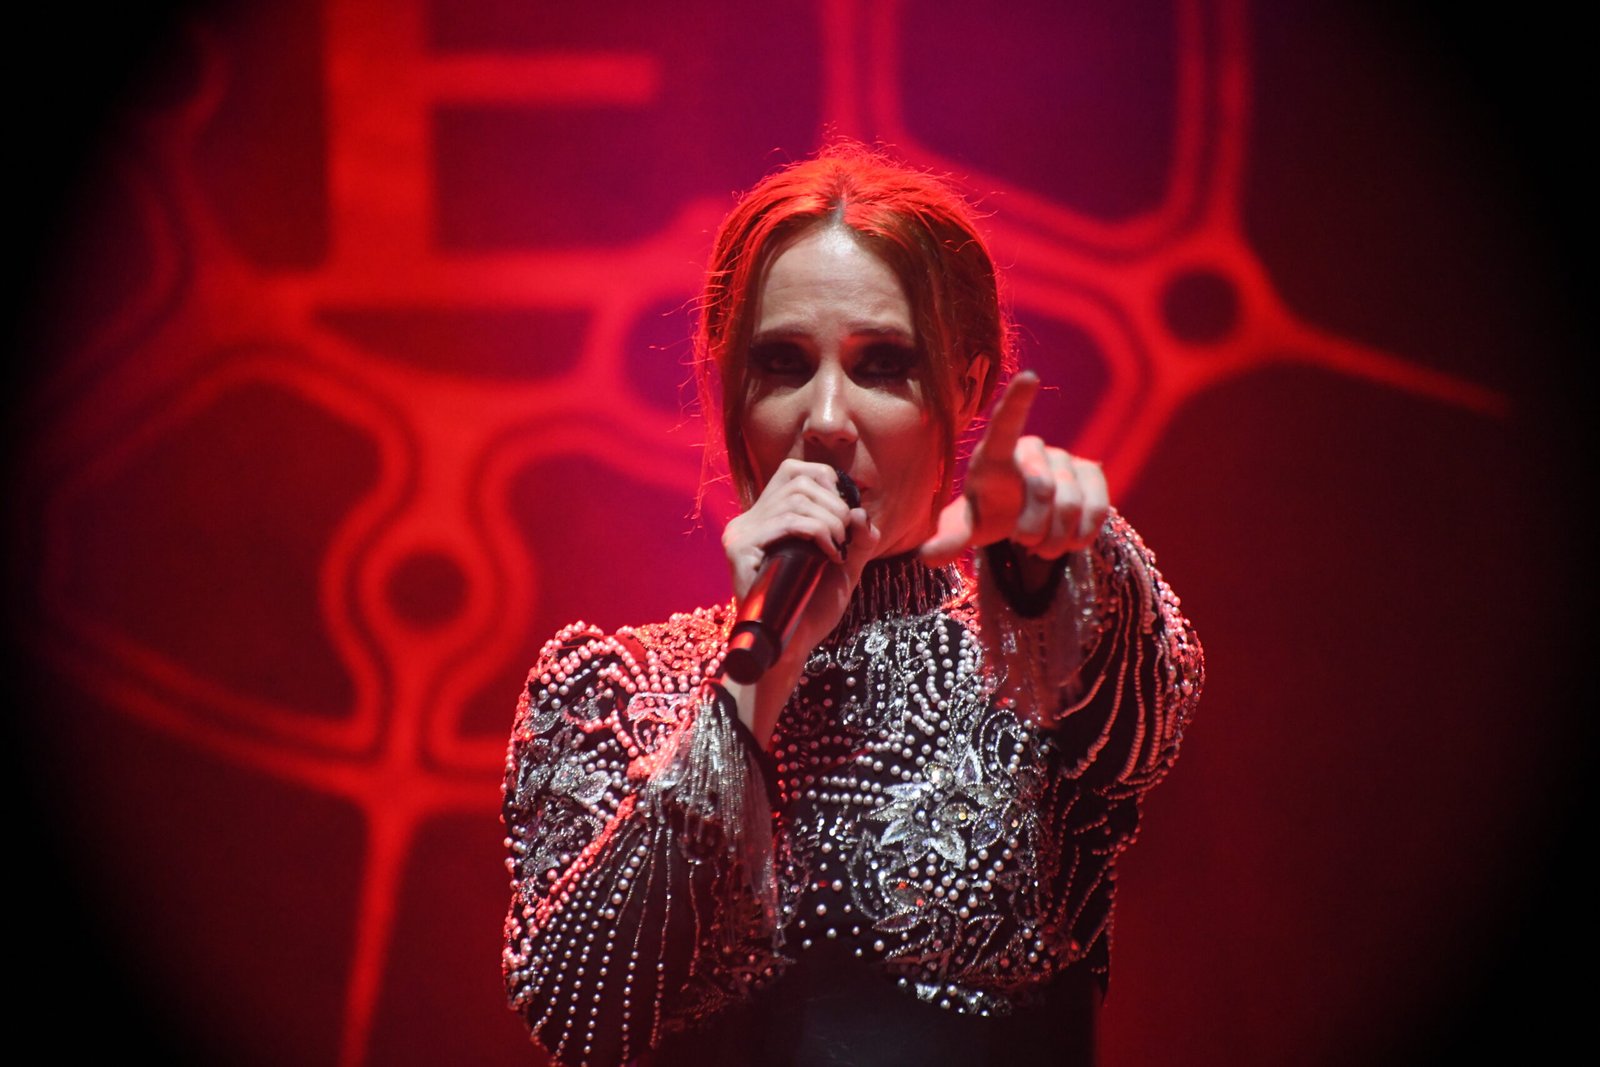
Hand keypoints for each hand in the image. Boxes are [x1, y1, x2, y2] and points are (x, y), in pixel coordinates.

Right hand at [723, 459, 880, 663]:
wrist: (792, 648)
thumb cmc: (813, 609)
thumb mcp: (844, 566)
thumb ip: (856, 539)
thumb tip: (859, 511)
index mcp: (766, 518)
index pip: (794, 471)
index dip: (827, 482)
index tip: (845, 516)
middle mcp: (748, 521)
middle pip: (797, 481)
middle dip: (834, 505)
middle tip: (846, 537)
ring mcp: (740, 535)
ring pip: (795, 499)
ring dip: (829, 520)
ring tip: (838, 549)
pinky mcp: (740, 551)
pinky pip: (786, 522)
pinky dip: (817, 532)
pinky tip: (829, 554)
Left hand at [918, 371, 1108, 564]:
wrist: (1023, 518)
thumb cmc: (988, 512)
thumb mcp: (966, 526)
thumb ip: (948, 539)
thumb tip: (926, 556)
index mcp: (994, 455)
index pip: (1005, 425)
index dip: (1017, 402)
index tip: (1030, 377)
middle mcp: (1031, 448)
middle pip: (1044, 490)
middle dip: (1033, 530)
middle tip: (1022, 541)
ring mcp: (1065, 458)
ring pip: (1071, 505)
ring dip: (1055, 540)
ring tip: (1042, 545)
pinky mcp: (1092, 472)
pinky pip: (1096, 509)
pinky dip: (1081, 535)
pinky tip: (1069, 539)